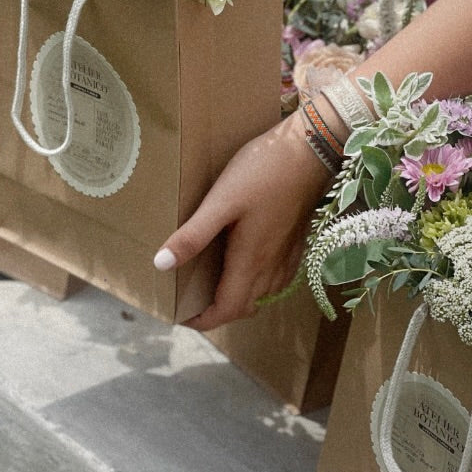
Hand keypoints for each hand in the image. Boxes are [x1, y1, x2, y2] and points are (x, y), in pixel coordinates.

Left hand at [154, 112, 334, 329]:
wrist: (310, 150)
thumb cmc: (263, 171)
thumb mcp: (221, 201)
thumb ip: (193, 235)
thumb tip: (161, 264)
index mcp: (251, 262)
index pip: (227, 309)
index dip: (203, 320)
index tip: (180, 317)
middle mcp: (272, 268)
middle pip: (243, 307)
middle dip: (216, 312)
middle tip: (190, 301)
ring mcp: (288, 257)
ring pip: (261, 295)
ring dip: (236, 298)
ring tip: (210, 284)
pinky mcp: (296, 244)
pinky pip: (274, 280)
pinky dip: (254, 285)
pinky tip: (241, 264)